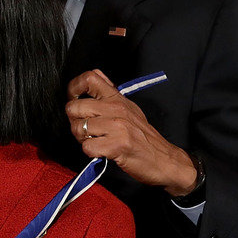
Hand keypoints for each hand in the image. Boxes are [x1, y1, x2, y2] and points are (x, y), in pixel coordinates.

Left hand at [66, 69, 197, 195]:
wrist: (164, 160)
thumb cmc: (144, 137)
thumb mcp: (129, 108)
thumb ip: (110, 94)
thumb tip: (93, 79)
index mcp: (117, 98)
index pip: (89, 78)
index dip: (73, 88)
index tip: (73, 99)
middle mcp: (116, 109)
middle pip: (75, 107)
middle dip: (74, 121)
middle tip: (85, 129)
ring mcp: (117, 127)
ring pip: (79, 128)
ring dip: (82, 139)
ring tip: (95, 141)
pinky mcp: (117, 146)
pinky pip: (88, 147)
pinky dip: (91, 152)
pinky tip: (102, 151)